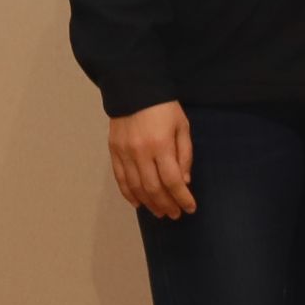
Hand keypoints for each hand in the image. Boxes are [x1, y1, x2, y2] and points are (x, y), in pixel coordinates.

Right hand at [107, 102, 197, 220]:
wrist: (134, 89)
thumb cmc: (164, 107)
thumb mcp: (182, 126)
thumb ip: (184, 154)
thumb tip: (184, 182)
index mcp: (161, 145)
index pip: (172, 180)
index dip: (182, 197)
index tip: (190, 208)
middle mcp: (140, 152)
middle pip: (153, 188)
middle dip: (166, 204)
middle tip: (175, 215)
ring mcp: (124, 153)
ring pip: (136, 187)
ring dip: (149, 203)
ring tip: (160, 212)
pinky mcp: (113, 152)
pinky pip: (120, 179)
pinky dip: (129, 194)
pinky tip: (138, 203)